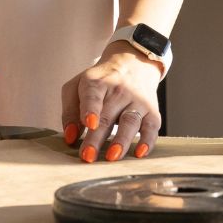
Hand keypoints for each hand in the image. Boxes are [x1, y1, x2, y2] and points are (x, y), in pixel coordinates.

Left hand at [62, 44, 164, 162]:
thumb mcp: (77, 87)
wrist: (133, 64)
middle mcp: (119, 91)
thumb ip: (70, 111)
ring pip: (130, 121)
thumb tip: (70, 137)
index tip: (89, 123)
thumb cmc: (99, 82)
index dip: (91, 108)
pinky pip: (152, 127)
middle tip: (88, 157)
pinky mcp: (152, 111)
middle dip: (97, 138)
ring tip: (111, 157)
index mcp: (97, 83)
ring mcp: (137, 101)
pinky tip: (139, 153)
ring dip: (121, 140)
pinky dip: (147, 141)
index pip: (93, 94)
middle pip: (108, 116)